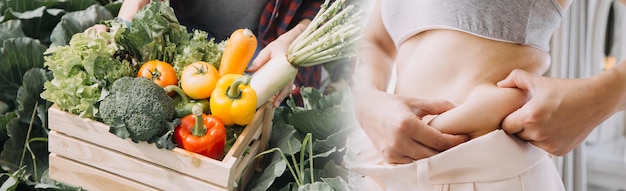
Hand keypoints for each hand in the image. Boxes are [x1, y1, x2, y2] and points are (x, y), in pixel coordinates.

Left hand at [247, 35, 292, 106]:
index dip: (281, 91)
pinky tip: (276, 98)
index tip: (275, 98)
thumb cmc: (277, 46)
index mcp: (286, 64)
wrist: (288, 42)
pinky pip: (286, 85)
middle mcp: (290, 71)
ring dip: (281, 96)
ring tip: (274, 104)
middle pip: (287, 87)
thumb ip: (259, 60)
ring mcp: (290, 74)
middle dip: (281, 97)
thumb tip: (249, 70)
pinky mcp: (289, 75)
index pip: (284, 79)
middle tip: (274, 105)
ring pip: (287, 88)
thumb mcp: (267, 51)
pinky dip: (282, 92)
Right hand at [354, 88, 467, 163]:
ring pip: (423, 162)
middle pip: (432, 154)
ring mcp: (392, 152)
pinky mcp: (389, 159)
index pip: (438, 140)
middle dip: (448, 151)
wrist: (368, 110)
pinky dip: (422, 160)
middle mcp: (399, 141)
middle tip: (459, 145)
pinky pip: (411, 164)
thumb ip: (439, 105)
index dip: (455, 141)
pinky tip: (430, 153)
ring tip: (446, 149)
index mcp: (407, 124)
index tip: (465, 137)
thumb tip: (460, 108)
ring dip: (436, 157)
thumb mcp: (416, 101)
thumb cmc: (394, 104)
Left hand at [497, 69, 617, 155]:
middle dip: (520, 126)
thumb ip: (516, 78)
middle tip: (532, 115)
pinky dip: (545, 139)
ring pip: (529, 142)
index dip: (509, 119)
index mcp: (530, 116)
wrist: (596, 100)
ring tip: (544, 119)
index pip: (506, 126)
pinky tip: (554, 127)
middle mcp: (539, 133)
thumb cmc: (566, 89)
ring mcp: (549, 144)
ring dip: (532, 133)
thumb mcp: (540, 80)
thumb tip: (500, 85)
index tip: (517, 112)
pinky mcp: (559, 150)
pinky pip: (543, 147)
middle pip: (516, 135)